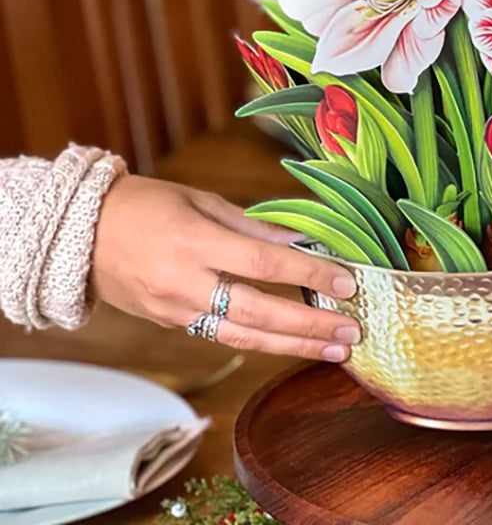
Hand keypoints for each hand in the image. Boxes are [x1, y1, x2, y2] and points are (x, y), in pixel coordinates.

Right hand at [92, 175, 358, 360]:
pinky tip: (292, 343)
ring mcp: (174, 310)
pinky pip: (221, 337)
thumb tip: (302, 242)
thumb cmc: (148, 205)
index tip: (346, 282)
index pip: (263, 263)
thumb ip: (253, 227)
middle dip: (309, 326)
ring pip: (242, 338)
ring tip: (333, 350)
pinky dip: (260, 341)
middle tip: (351, 333)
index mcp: (195, 242)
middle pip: (258, 313)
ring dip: (293, 346)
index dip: (308, 274)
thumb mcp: (202, 201)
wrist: (80, 233)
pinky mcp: (169, 324)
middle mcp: (185, 283)